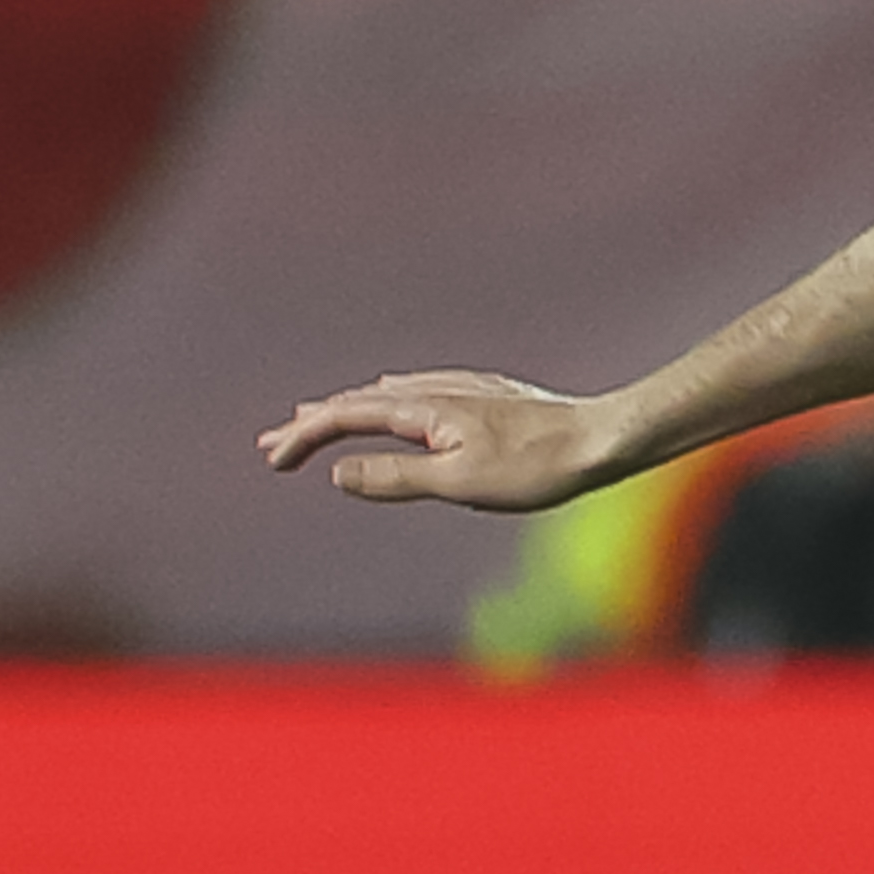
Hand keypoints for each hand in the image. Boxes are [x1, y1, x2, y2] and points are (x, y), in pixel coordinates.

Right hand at [257, 370, 624, 512]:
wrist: (600, 439)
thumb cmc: (535, 467)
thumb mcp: (457, 483)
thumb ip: (395, 477)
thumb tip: (338, 472)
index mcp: (423, 410)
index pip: (345, 416)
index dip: (304, 436)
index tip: (275, 459)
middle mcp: (436, 390)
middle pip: (359, 402)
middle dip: (313, 423)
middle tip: (273, 443)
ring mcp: (460, 389)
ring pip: (387, 395)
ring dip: (346, 410)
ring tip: (316, 421)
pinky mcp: (483, 395)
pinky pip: (417, 391)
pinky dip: (386, 400)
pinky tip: (391, 398)